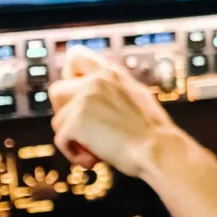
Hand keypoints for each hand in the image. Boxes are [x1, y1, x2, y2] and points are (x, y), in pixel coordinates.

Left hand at [49, 46, 187, 177]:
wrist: (159, 148)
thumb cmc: (153, 131)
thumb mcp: (137, 96)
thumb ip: (115, 91)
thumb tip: (100, 98)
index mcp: (111, 74)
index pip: (76, 56)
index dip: (68, 75)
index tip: (76, 93)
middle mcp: (95, 82)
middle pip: (57, 91)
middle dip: (64, 113)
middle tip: (82, 129)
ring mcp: (84, 100)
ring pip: (58, 121)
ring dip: (72, 138)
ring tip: (95, 150)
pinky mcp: (75, 122)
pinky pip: (61, 140)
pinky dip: (74, 154)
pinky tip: (94, 160)